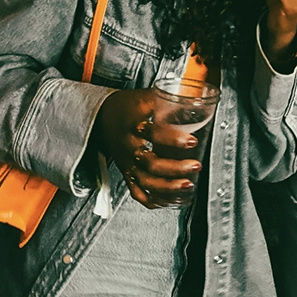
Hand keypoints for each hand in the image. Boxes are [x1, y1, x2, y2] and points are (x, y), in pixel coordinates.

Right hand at [92, 88, 202, 208]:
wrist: (101, 117)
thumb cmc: (126, 107)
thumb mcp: (144, 97)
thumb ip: (168, 99)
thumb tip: (194, 96)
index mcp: (133, 126)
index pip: (152, 134)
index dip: (173, 139)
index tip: (191, 141)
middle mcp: (129, 147)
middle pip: (151, 164)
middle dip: (175, 168)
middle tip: (195, 166)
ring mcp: (127, 163)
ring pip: (145, 182)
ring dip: (168, 187)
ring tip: (188, 185)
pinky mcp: (126, 173)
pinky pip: (137, 192)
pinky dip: (153, 200)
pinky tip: (169, 200)